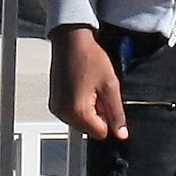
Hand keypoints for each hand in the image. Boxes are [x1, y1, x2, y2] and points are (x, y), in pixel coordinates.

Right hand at [48, 25, 126, 139]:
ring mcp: (57, 108)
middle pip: (89, 129)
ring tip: (88, 86)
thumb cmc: (89, 58)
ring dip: (88, 109)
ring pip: (81, 121)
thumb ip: (116, 113)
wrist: (71, 40)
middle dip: (98, 114)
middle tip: (97, 91)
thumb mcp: (110, 85)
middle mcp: (63, 113)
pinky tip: (80, 86)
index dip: (108, 117)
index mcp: (78, 112)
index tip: (106, 99)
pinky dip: (79, 104)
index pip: (101, 133)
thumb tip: (121, 134)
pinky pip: (71, 113)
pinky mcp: (54, 102)